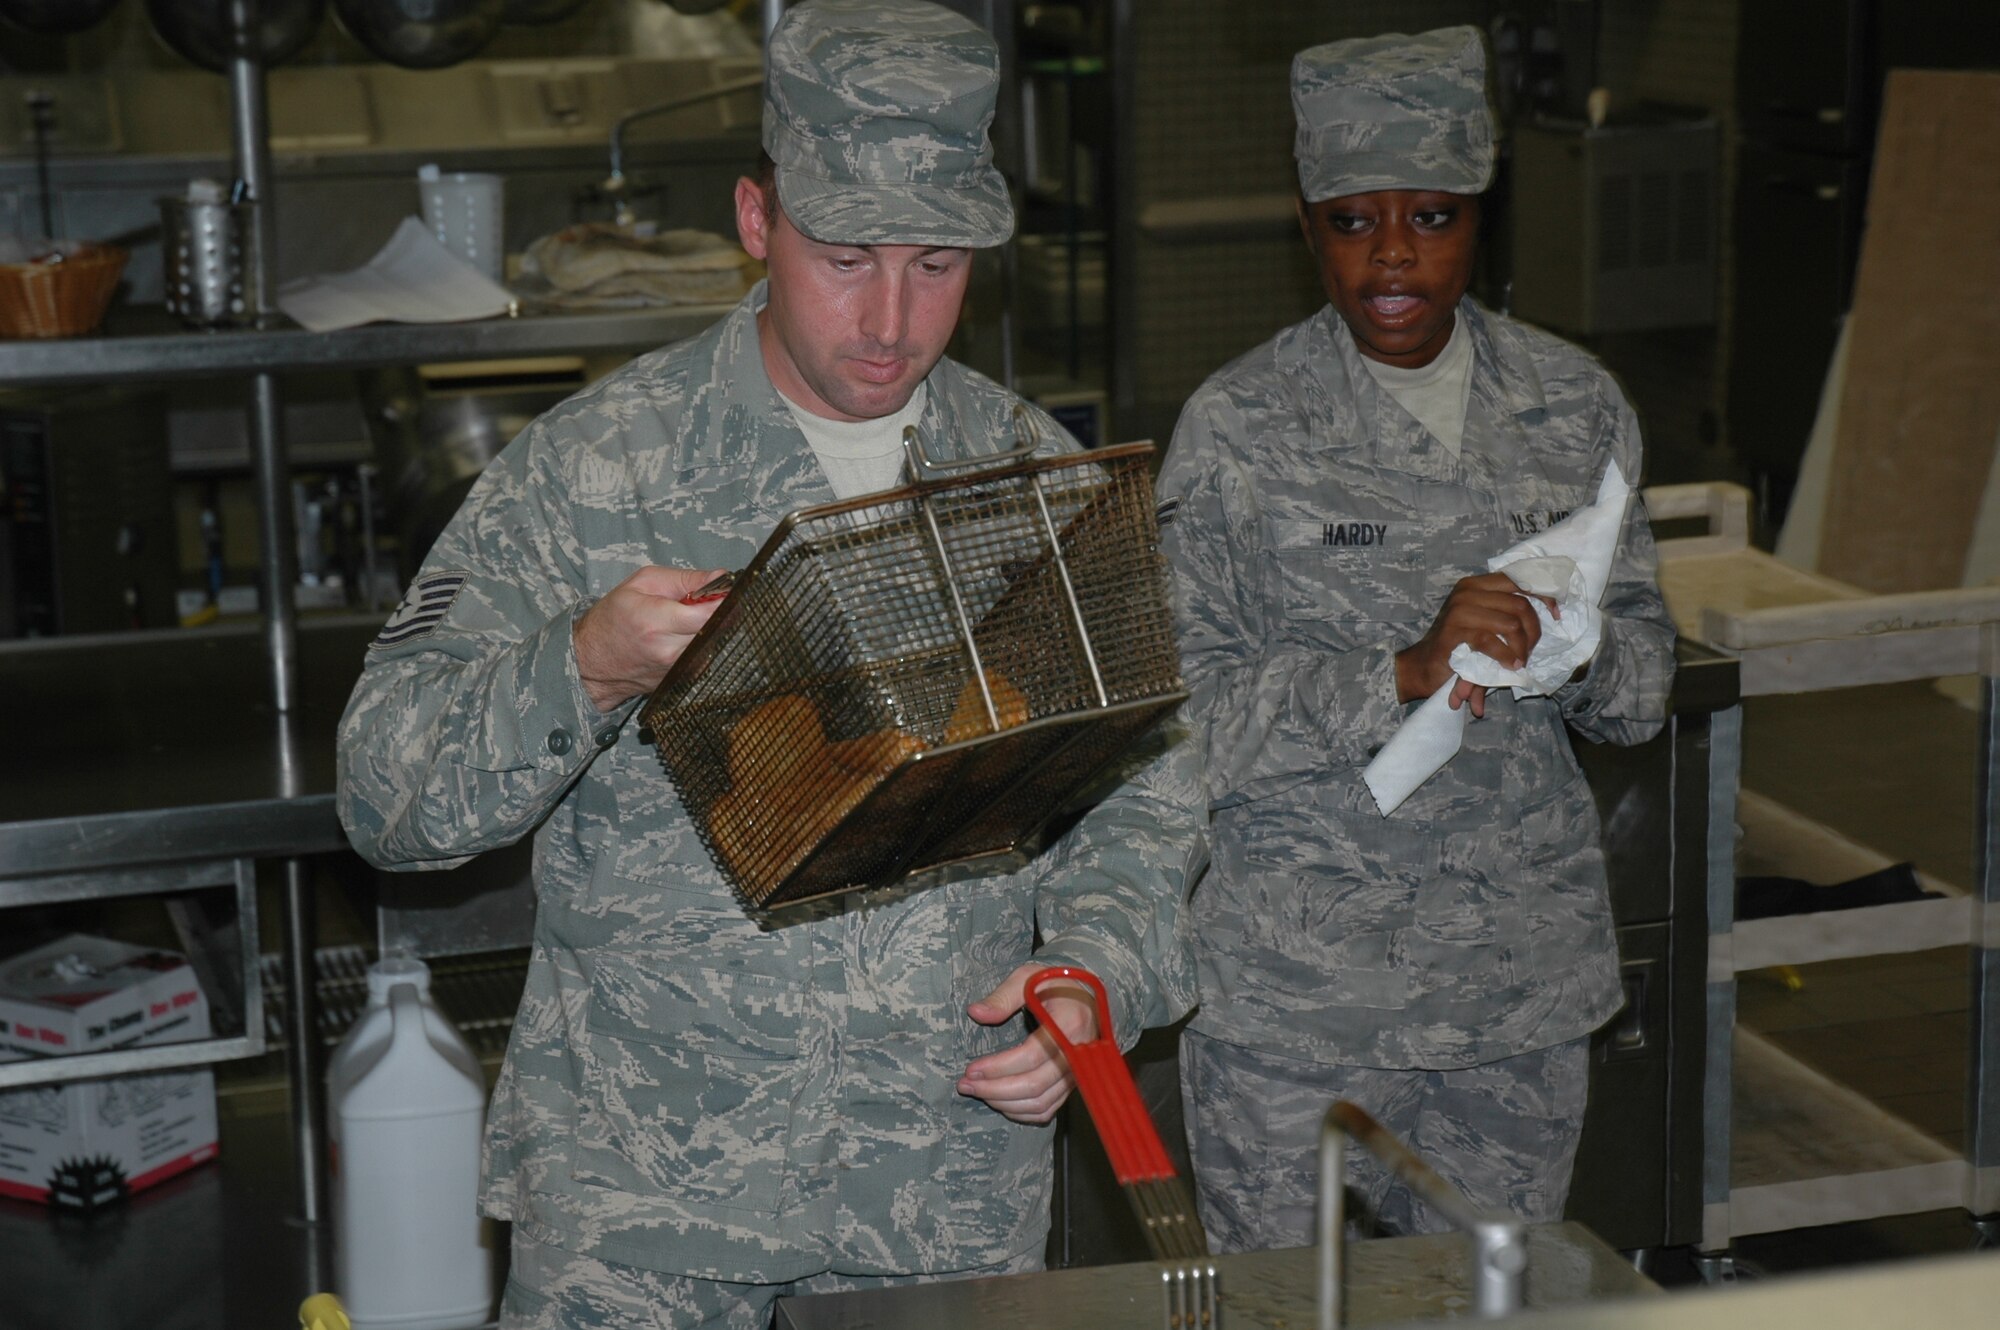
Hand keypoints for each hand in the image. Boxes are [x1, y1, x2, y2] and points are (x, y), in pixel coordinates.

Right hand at [573, 566, 727, 712]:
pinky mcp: (681, 679)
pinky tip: (688, 634)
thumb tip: (721, 577)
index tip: (728, 590)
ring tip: (694, 617)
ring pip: (715, 643)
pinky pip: (705, 656)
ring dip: (713, 627)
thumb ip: (685, 579)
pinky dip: (703, 641)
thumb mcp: (643, 583)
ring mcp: (676, 669)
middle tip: (712, 599)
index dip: (724, 600)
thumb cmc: (614, 616)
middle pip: (717, 629)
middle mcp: (668, 650)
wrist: (593, 661)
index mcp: (655, 621)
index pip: (708, 614)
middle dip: (722, 612)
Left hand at [957, 962, 1096, 1124]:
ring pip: (1040, 1103)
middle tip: (965, 1085)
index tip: (971, 1069)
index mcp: (1069, 1024)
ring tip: (978, 1092)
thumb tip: (975, 1013)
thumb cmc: (1054, 985)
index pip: (1031, 1056)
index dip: (998, 1067)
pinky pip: (1048, 1109)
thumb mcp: (1029, 978)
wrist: (1085, 996)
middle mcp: (1078, 1054)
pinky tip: (1000, 1102)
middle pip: (1034, 1086)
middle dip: (994, 1089)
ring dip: (1004, 1103)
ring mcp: (1077, 1073)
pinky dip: (1022, 1112)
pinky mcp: (1072, 1084)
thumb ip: (1003, 997)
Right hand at [1396, 572, 1553, 711]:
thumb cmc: (1457, 645)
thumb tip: (1555, 608)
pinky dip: (1507, 656)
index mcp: (1476, 584)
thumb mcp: (1484, 622)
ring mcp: (1460, 610)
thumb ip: (1509, 611)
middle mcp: (1468, 591)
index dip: (1544, 595)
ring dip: (1521, 647)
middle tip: (1529, 651)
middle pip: (1520, 604)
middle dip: (1534, 631)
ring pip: (1511, 624)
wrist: (1423, 666)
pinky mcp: (1455, 632)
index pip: (1519, 579)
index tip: (1556, 614)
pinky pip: (1492, 642)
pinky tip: (1510, 666)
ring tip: (1519, 661)